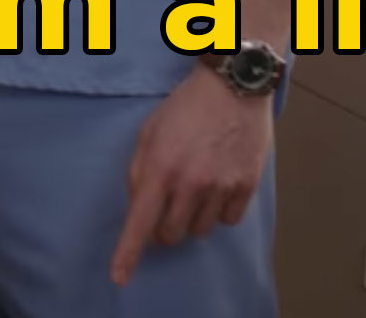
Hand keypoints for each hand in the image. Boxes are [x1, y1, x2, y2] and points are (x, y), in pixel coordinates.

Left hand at [110, 67, 274, 285]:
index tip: (119, 277)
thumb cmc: (184, 108)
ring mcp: (221, 187)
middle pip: (170, 235)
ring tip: (195, 185)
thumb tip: (139, 206)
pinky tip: (218, 184)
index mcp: (160, 168)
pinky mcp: (246, 187)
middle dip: (163, 227)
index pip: (140, 221)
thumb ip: (140, 171)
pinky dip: (219, 211)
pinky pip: (228, 220)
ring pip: (199, 230)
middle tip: (167, 203)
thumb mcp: (149, 132)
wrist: (233, 88)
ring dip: (191, 218)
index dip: (128, 253)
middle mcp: (191, 183)